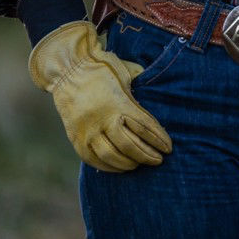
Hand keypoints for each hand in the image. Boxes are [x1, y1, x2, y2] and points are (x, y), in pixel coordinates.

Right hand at [28, 20, 172, 171]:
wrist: (68, 71)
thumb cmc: (103, 70)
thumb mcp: (127, 73)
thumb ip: (142, 86)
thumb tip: (162, 90)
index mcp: (118, 103)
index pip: (144, 127)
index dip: (158, 139)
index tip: (169, 148)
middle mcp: (102, 119)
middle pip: (129, 145)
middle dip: (146, 155)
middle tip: (158, 160)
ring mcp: (87, 130)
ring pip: (111, 155)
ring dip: (129, 163)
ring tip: (140, 164)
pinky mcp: (75, 138)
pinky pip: (92, 159)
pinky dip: (108, 166)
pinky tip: (120, 168)